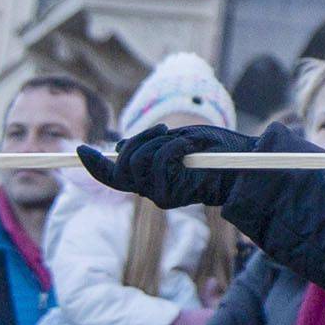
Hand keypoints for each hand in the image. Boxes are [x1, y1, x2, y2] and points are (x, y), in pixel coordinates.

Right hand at [76, 124, 256, 209]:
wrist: (244, 163)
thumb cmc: (215, 150)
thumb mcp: (176, 140)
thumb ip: (148, 145)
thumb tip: (118, 147)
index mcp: (148, 177)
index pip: (111, 176)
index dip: (93, 165)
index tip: (80, 150)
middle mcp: (149, 189)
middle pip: (120, 168)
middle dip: (136, 141)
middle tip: (161, 129)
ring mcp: (159, 195)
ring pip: (136, 164)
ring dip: (156, 142)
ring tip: (181, 140)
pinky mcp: (172, 196)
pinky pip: (157, 165)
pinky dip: (171, 147)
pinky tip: (189, 147)